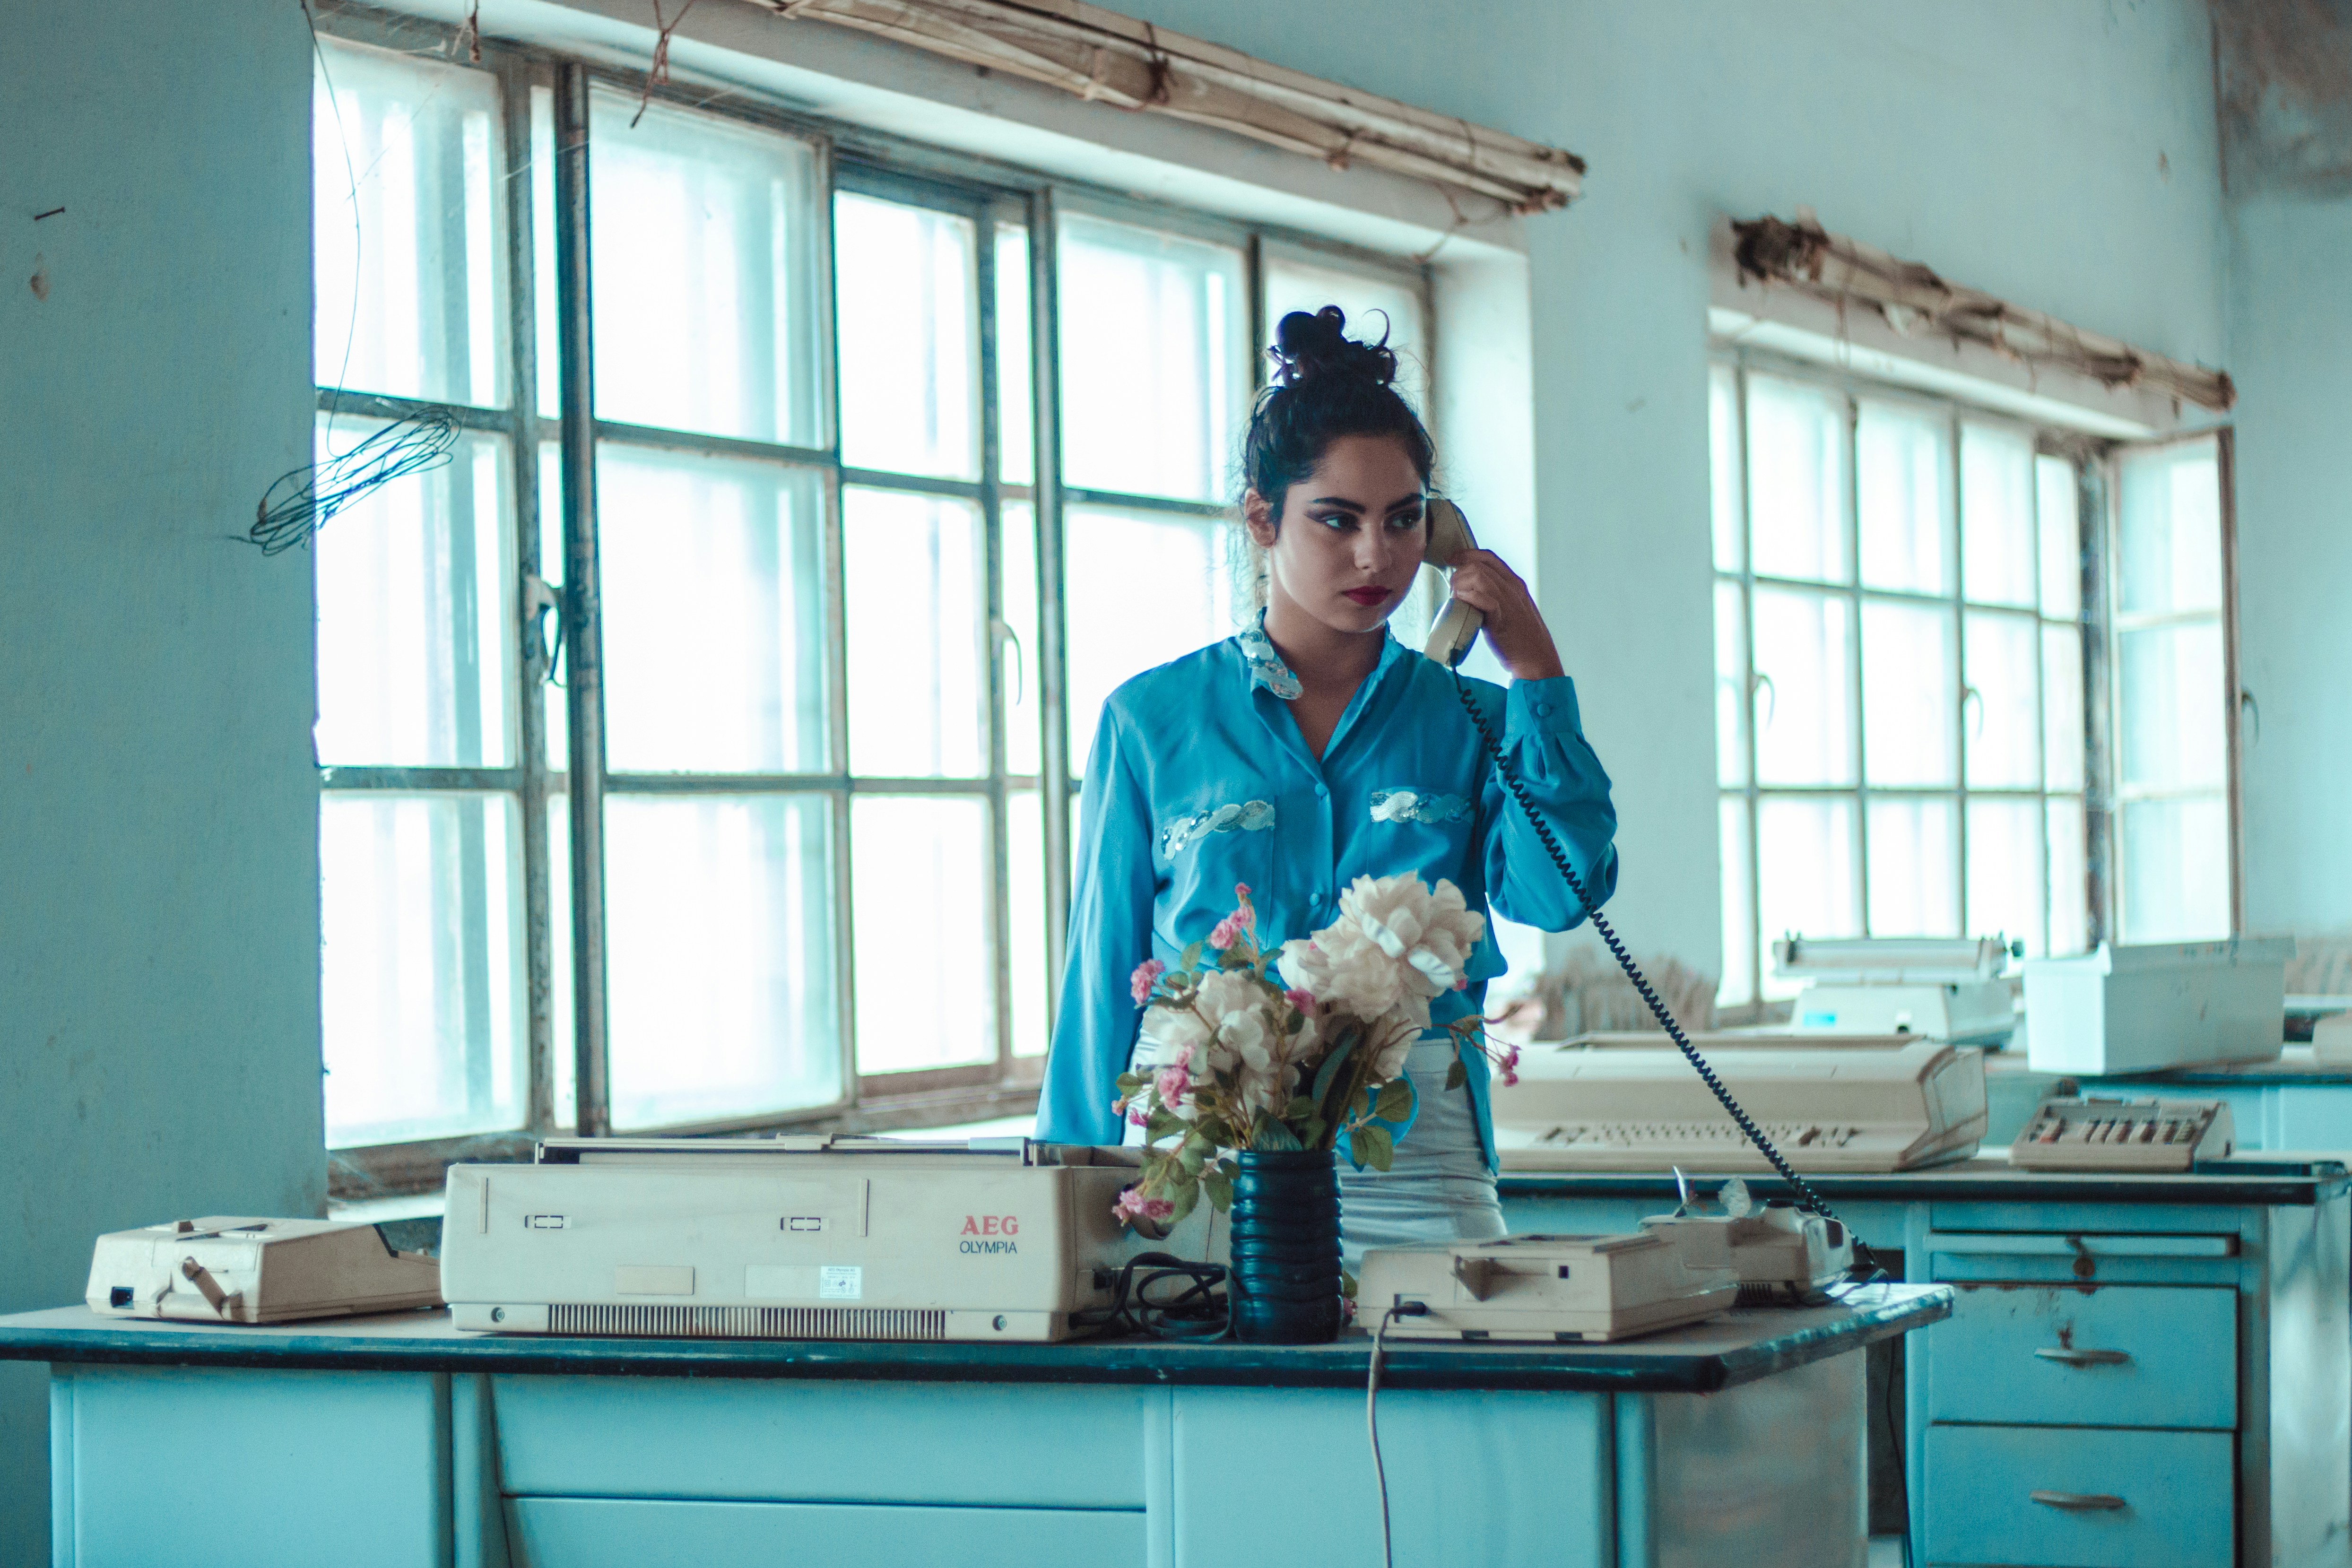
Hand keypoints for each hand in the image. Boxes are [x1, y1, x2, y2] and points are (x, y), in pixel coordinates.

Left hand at [1442, 548, 1563, 680]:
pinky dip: (1468, 598)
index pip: (1488, 557)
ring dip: (1461, 585)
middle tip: (1453, 589)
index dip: (1466, 554)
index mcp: (1514, 583)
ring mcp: (1508, 601)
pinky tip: (1463, 605)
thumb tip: (1469, 592)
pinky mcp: (1501, 617)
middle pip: (1479, 564)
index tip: (1451, 560)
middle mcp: (1512, 587)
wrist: (1535, 658)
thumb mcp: (1510, 608)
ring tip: (1457, 598)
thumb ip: (1494, 596)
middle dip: (1459, 573)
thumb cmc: (1520, 637)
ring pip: (1478, 576)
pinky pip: (1481, 597)